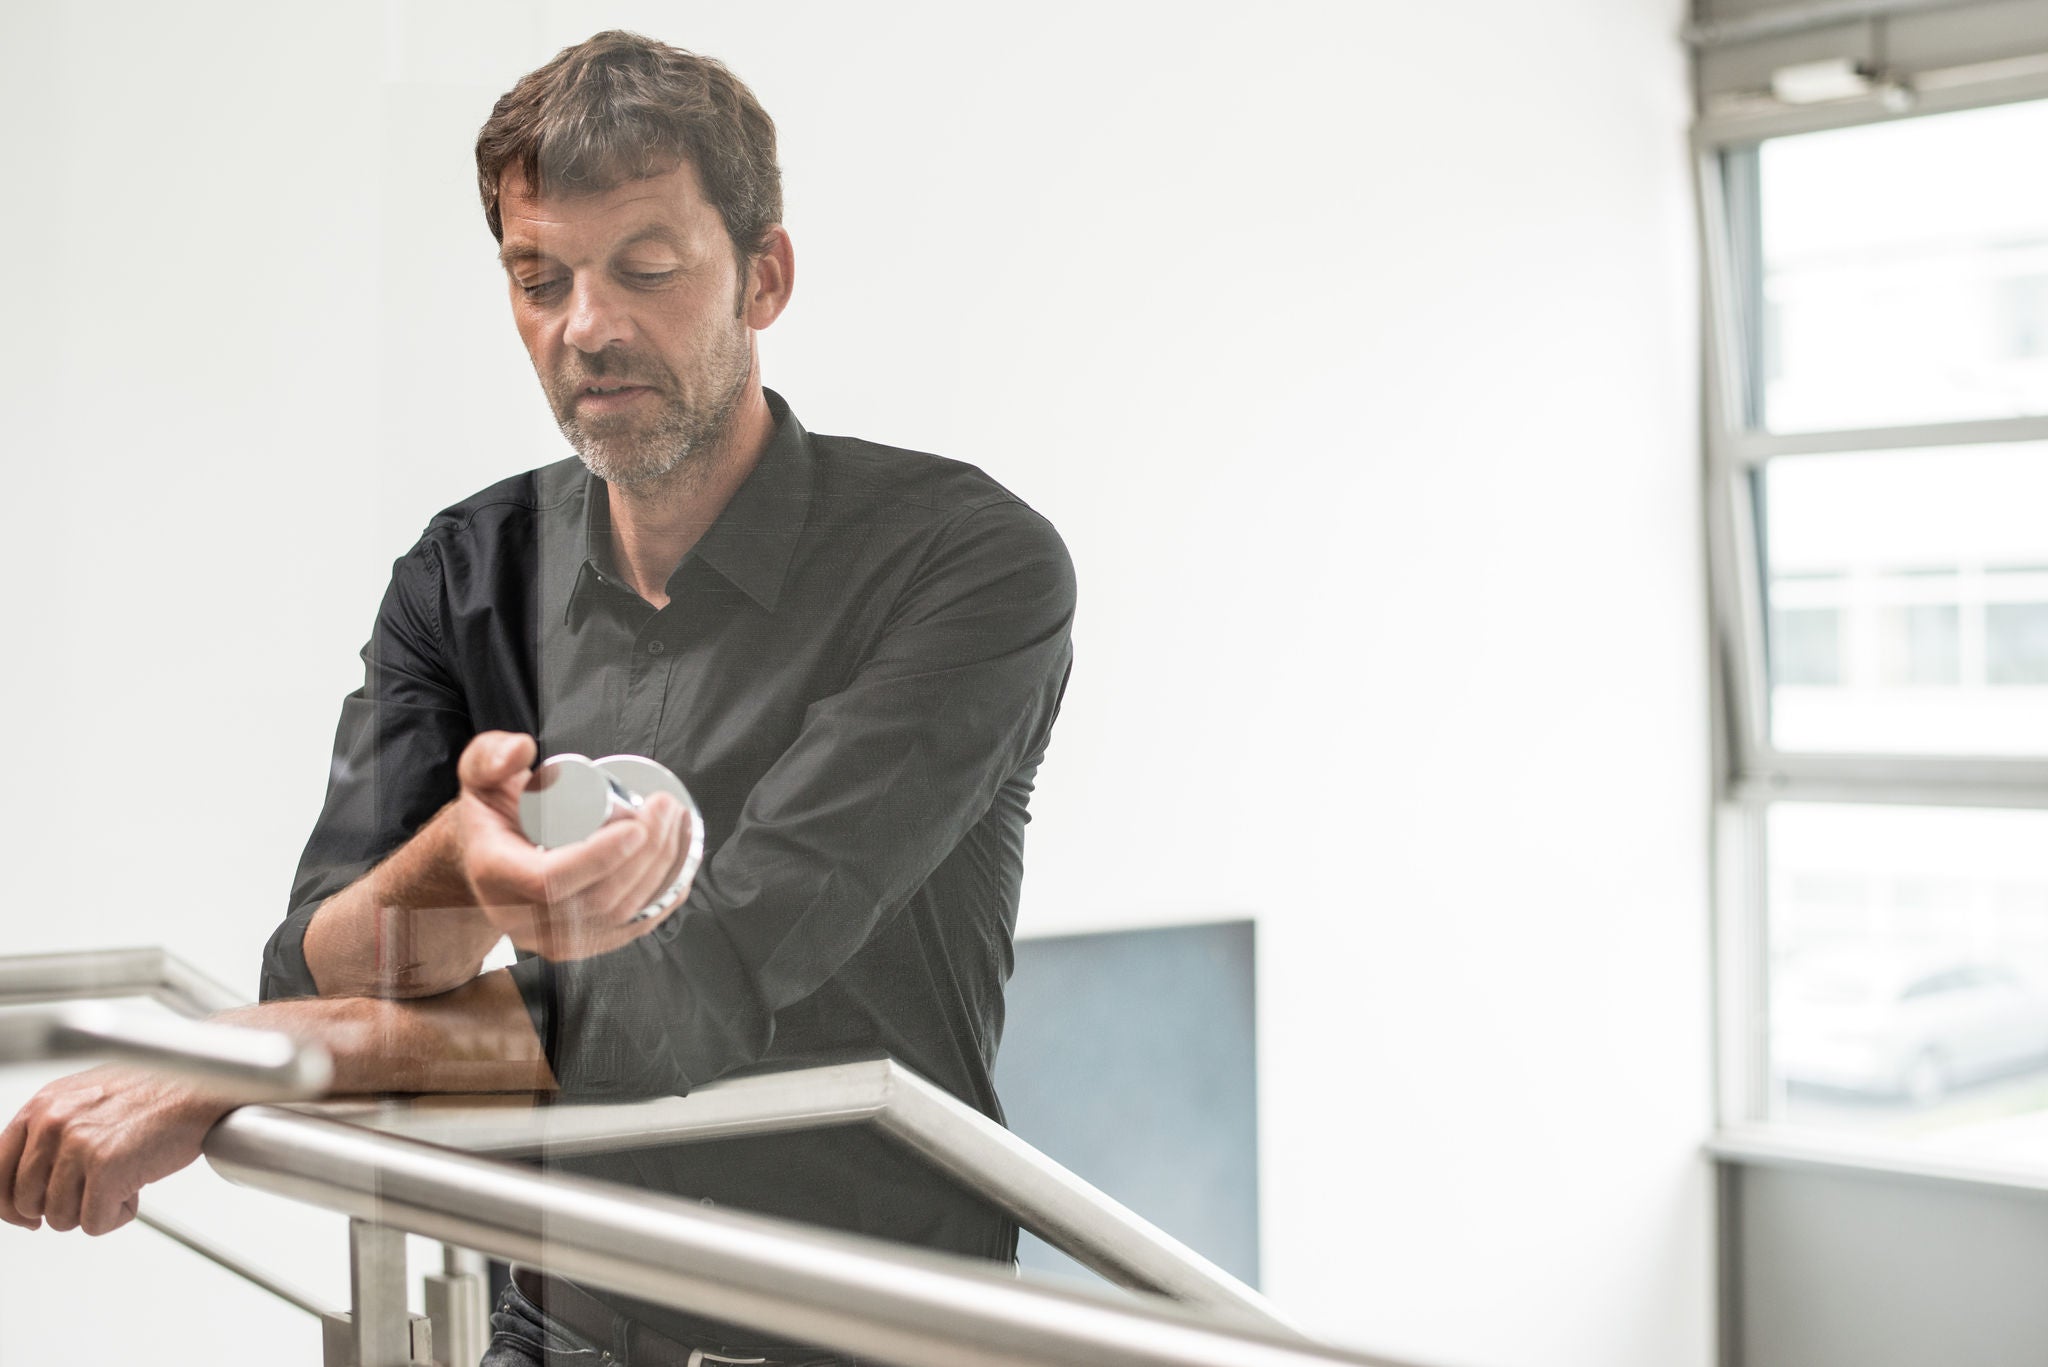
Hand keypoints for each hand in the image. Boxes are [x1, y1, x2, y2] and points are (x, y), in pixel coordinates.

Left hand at [0, 1066, 230, 1235]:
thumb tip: (30, 1180)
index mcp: (43, 1105)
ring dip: (93, 1211)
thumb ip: (53, 1132)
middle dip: (61, 1208)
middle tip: (94, 1194)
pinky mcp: (106, 1167)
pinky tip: (136, 1188)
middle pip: (27, 1202)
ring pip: (59, 1218)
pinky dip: (117, 1215)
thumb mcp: (86, 1099)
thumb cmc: (157, 1091)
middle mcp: (53, 1122)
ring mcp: (78, 1144)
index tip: (28, 1216)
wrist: (203, 1082)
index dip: (10, 1203)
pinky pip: (93, 1223)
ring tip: (123, 1181)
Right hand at [453, 732, 694, 960]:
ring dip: (661, 872)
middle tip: (666, 809)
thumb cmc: (490, 813)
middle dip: (646, 854)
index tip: (637, 824)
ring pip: (619, 916)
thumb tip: (523, 751)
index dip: (600, 857)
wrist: (486, 859)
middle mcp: (521, 918)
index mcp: (496, 874)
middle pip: (597, 899)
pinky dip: (662, 898)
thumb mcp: (479, 774)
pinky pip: (628, 930)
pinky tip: (680, 866)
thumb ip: (490, 755)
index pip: (550, 880)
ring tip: (677, 826)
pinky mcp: (579, 945)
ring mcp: (552, 939)